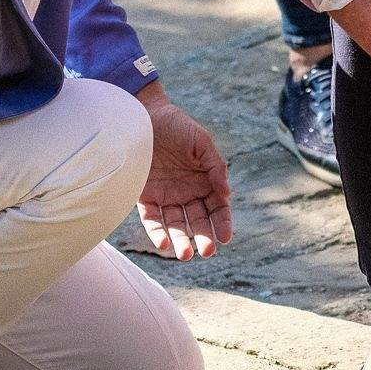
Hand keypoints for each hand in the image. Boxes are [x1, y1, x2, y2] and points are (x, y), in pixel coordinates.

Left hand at [136, 84, 233, 260]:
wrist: (143, 115)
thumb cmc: (176, 126)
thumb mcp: (201, 142)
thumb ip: (216, 167)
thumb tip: (227, 194)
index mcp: (205, 181)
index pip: (218, 208)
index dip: (223, 223)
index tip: (226, 237)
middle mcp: (187, 193)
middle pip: (198, 221)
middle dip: (204, 237)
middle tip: (207, 252)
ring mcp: (166, 196)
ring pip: (176, 224)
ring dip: (181, 240)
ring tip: (185, 255)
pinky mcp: (144, 196)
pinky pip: (151, 218)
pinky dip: (157, 231)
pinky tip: (163, 242)